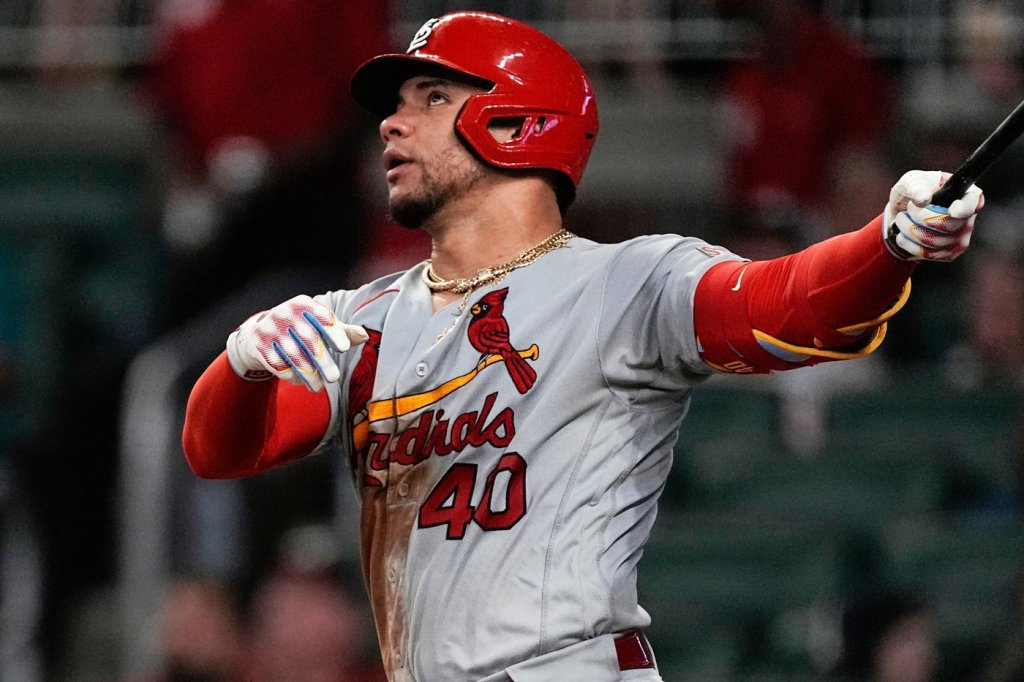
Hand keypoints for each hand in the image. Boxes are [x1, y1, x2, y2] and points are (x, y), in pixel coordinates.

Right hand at [226, 294, 368, 391]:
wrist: (262, 330)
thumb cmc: (302, 327)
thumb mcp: (320, 323)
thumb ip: (342, 330)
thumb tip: (364, 336)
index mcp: (303, 304)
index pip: (322, 317)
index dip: (334, 331)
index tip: (344, 347)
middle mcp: (285, 312)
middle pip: (308, 339)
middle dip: (322, 361)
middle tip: (334, 378)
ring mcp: (270, 328)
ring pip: (293, 355)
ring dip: (308, 374)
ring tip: (319, 387)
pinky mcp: (259, 345)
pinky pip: (278, 364)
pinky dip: (291, 375)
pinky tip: (300, 381)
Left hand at [883, 170, 983, 261]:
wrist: (903, 212)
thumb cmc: (913, 192)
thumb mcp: (912, 181)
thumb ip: (917, 186)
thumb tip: (924, 199)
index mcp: (967, 195)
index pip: (973, 203)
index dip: (964, 209)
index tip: (952, 211)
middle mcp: (969, 218)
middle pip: (948, 225)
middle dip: (920, 218)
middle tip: (908, 209)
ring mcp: (960, 239)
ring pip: (935, 242)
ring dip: (909, 230)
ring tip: (901, 219)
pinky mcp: (948, 254)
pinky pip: (927, 254)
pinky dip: (908, 244)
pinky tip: (903, 234)